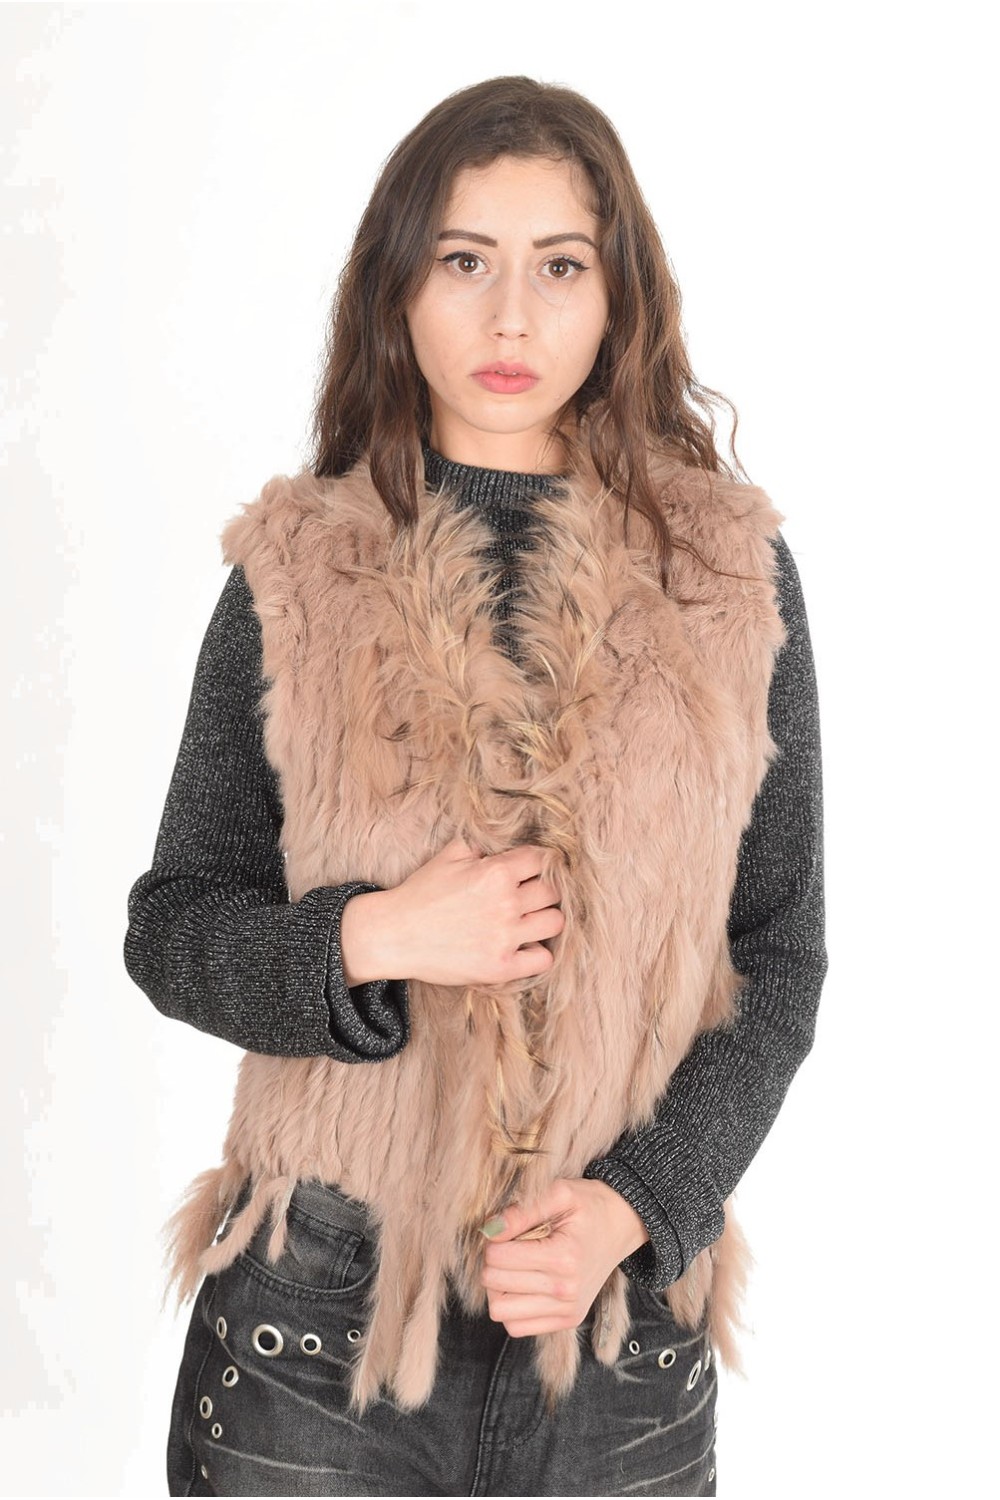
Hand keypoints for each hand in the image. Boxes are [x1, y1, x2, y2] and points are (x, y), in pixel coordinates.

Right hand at [342, 836, 564, 987]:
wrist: (394, 934)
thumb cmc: (421, 893)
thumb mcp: (449, 856)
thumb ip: (482, 846)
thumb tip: (504, 845)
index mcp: (495, 872)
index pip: (541, 860)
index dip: (537, 864)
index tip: (529, 871)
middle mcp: (505, 903)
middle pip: (552, 891)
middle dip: (542, 890)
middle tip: (528, 896)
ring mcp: (505, 937)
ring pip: (555, 922)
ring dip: (545, 919)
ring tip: (530, 920)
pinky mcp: (500, 967)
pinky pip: (544, 959)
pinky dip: (539, 952)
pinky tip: (524, 946)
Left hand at [479, 1178, 650, 1336]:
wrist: (621, 1225)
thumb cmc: (589, 1205)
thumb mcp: (559, 1193)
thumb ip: (522, 1211)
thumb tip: (489, 1230)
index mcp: (562, 1257)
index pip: (498, 1258)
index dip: (493, 1240)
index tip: (506, 1230)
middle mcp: (565, 1291)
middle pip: (494, 1285)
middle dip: (492, 1262)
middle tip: (507, 1246)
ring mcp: (567, 1310)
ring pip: (501, 1312)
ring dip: (497, 1289)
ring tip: (512, 1268)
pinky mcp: (567, 1321)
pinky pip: (517, 1327)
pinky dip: (511, 1308)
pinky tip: (521, 1286)